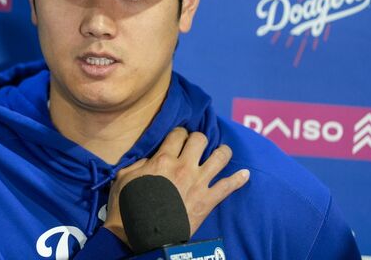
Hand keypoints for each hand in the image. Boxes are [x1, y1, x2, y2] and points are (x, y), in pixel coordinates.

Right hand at [103, 127, 249, 243]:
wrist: (143, 237)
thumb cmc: (128, 207)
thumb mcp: (124, 178)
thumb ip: (138, 163)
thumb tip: (151, 158)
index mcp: (163, 159)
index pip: (178, 134)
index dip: (179, 133)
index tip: (180, 137)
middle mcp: (184, 166)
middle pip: (200, 139)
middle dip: (199, 139)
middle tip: (197, 145)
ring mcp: (199, 183)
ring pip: (220, 156)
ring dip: (223, 152)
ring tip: (223, 151)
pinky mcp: (208, 200)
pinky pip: (229, 186)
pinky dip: (239, 179)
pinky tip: (246, 174)